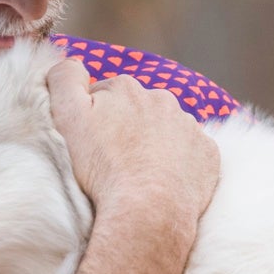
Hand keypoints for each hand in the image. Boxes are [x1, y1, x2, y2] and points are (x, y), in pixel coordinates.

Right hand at [46, 56, 220, 229]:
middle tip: (115, 161)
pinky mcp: (208, 153)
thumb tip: (73, 62)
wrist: (147, 210)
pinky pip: (192, 152)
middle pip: (138, 110)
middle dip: (127, 128)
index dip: (94, 119)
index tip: (92, 144)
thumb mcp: (68, 118)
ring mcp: (189, 126)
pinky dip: (181, 163)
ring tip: (139, 174)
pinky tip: (165, 181)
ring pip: (166, 130)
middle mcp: (162, 99)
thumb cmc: (103, 168)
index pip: (104, 95)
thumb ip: (65, 80)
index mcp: (126, 88)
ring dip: (155, 144)